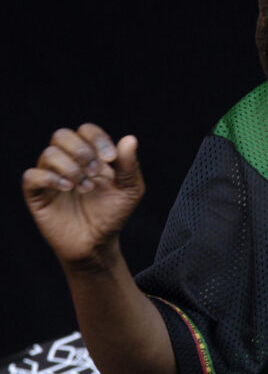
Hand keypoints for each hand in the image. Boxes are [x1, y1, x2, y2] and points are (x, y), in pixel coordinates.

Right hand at [23, 123, 144, 268]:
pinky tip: (68, 188)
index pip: (86, 130)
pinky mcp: (37, 195)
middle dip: (82, 151)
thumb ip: (129, 165)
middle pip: (62, 135)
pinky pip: (31, 176)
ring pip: (49, 153)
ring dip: (71, 167)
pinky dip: (50, 178)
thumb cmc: (113, 213)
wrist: (98, 243)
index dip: (97, 138)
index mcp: (90, 155)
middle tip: (96, 172)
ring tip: (86, 187)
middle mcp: (68, 161)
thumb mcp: (130, 189)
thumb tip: (130, 139)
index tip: (111, 159)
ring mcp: (51, 176)